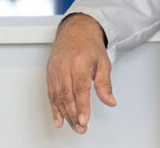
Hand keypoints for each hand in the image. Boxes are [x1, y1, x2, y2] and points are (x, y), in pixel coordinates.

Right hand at [46, 13, 116, 133]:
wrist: (75, 30)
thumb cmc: (89, 45)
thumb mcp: (103, 61)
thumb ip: (105, 83)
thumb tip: (110, 101)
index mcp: (79, 62)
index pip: (80, 89)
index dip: (82, 107)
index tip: (85, 120)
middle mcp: (64, 66)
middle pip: (67, 96)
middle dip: (74, 115)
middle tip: (81, 128)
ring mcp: (55, 70)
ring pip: (58, 97)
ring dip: (65, 114)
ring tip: (73, 126)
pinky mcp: (49, 73)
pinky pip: (51, 94)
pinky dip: (54, 108)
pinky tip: (59, 119)